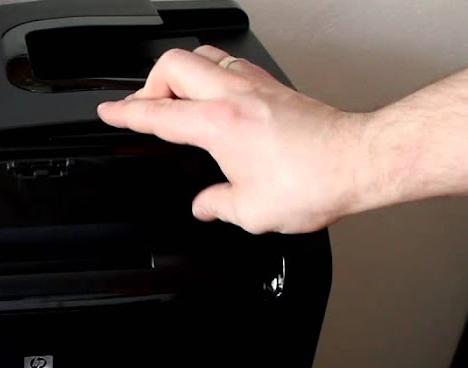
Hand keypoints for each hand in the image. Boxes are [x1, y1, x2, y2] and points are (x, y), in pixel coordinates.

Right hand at [97, 46, 371, 233]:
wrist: (359, 161)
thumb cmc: (313, 181)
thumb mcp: (252, 211)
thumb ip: (218, 204)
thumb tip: (206, 204)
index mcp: (217, 125)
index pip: (156, 113)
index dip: (125, 114)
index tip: (108, 112)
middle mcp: (233, 95)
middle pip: (172, 65)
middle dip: (148, 85)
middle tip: (143, 108)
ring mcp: (256, 85)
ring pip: (203, 56)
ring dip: (181, 74)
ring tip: (175, 98)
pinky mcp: (275, 87)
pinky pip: (231, 65)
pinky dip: (212, 76)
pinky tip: (216, 96)